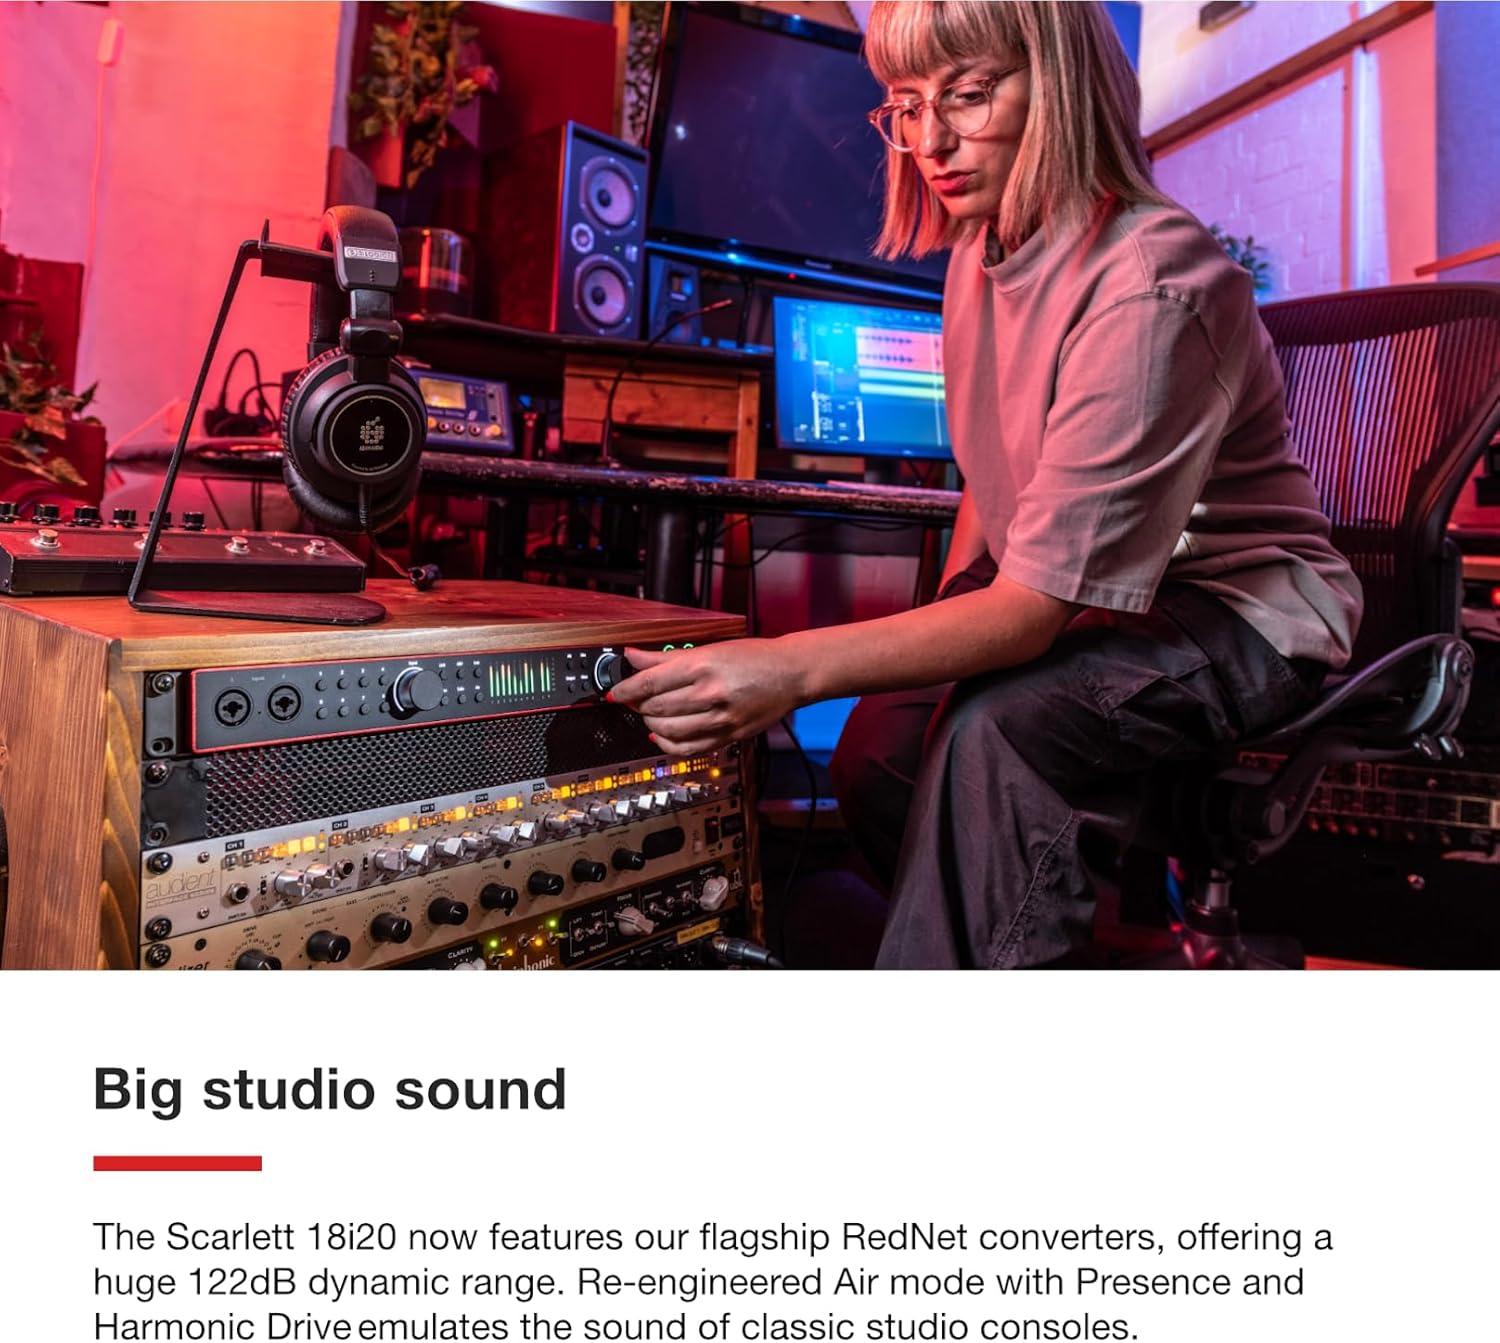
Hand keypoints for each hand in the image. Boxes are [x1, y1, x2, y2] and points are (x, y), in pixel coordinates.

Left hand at [609, 639, 805, 754]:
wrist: (790, 674)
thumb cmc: (753, 658)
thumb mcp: (710, 649)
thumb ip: (667, 656)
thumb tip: (633, 656)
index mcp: (703, 666)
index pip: (650, 682)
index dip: (625, 689)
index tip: (614, 692)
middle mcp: (710, 693)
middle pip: (655, 708)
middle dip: (637, 706)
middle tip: (633, 700)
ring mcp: (720, 719)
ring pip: (667, 730)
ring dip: (650, 724)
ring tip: (650, 715)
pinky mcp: (728, 736)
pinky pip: (687, 749)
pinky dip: (667, 744)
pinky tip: (662, 735)